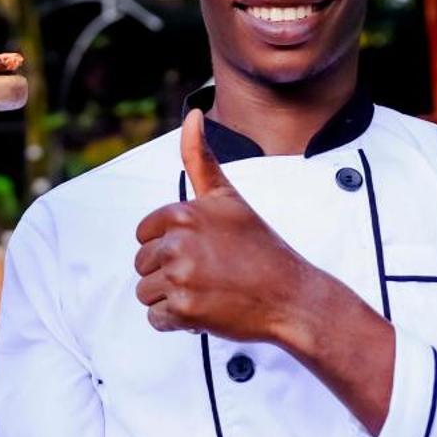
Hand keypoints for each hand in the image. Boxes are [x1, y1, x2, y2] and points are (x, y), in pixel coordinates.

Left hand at [133, 108, 315, 342]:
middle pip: (143, 263)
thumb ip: (200, 158)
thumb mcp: (229, 198)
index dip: (169, 245)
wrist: (293, 296)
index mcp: (183, 212)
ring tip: (208, 291)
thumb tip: (192, 114)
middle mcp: (178, 242)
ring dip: (172, 298)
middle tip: (210, 273)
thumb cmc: (261, 248)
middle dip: (170, 273)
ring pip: (146, 292)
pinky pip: (157, 319)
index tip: (202, 249)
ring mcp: (181, 277)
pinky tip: (206, 310)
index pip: (144, 233)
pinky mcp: (185, 310)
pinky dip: (178, 322)